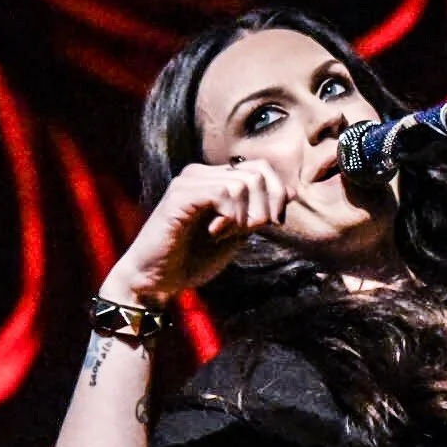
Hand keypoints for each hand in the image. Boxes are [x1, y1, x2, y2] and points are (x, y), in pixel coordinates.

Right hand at [101, 159, 293, 304]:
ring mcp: (189, 182)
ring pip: (242, 183)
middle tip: (245, 232)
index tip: (271, 225)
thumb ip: (258, 212)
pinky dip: (229, 217)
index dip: (276, 195)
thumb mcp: (236, 235)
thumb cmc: (192, 259)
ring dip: (244, 216)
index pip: (261, 167)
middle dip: (263, 208)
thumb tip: (290, 191)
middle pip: (257, 172)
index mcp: (215, 179)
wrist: (156, 280)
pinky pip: (222, 192)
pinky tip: (214, 233)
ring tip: (224, 235)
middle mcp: (201, 173)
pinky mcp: (180, 196)